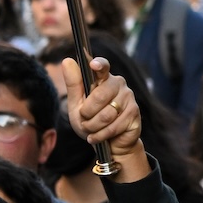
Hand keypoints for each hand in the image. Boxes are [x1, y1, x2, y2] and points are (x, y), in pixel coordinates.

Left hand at [58, 57, 150, 183]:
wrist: (108, 143)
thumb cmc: (91, 120)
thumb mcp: (77, 104)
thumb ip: (74, 84)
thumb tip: (67, 60)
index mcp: (103, 78)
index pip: (103, 66)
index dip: (99, 65)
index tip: (93, 65)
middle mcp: (119, 84)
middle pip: (99, 96)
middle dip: (87, 114)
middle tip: (85, 120)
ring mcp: (129, 98)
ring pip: (106, 115)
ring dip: (93, 127)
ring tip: (93, 129)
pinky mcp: (135, 114)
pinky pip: (113, 127)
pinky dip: (101, 135)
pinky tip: (99, 136)